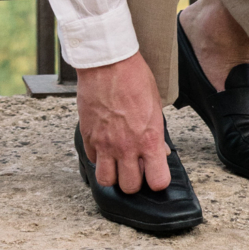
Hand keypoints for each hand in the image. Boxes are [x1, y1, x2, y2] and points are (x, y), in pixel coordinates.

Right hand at [76, 51, 168, 192]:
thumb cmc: (135, 78)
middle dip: (134, 180)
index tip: (156, 174)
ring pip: (106, 181)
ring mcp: (105, 144)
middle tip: (135, 166)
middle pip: (130, 186)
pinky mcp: (88, 137)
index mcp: (149, 139)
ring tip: (117, 162)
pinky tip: (104, 145)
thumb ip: (157, 133)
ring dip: (113, 174)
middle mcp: (127, 146)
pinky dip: (98, 157)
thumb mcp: (155, 105)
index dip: (158, 180)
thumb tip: (160, 151)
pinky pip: (92, 160)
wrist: (108, 62)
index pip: (157, 181)